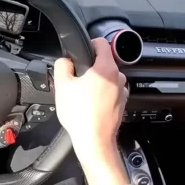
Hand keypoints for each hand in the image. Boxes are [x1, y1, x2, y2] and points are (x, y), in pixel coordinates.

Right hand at [53, 38, 129, 184]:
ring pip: (107, 78)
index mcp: (106, 68)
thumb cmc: (80, 115)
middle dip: (90, 67)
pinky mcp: (121, 104)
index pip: (101, 43)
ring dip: (96, 82)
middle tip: (76, 79)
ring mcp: (122, 92)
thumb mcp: (62, 85)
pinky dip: (101, 94)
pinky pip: (110, 92)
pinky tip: (89, 105)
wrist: (94, 141)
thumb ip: (62, 65)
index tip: (81, 52)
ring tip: (81, 95)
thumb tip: (65, 60)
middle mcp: (118, 78)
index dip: (89, 44)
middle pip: (103, 62)